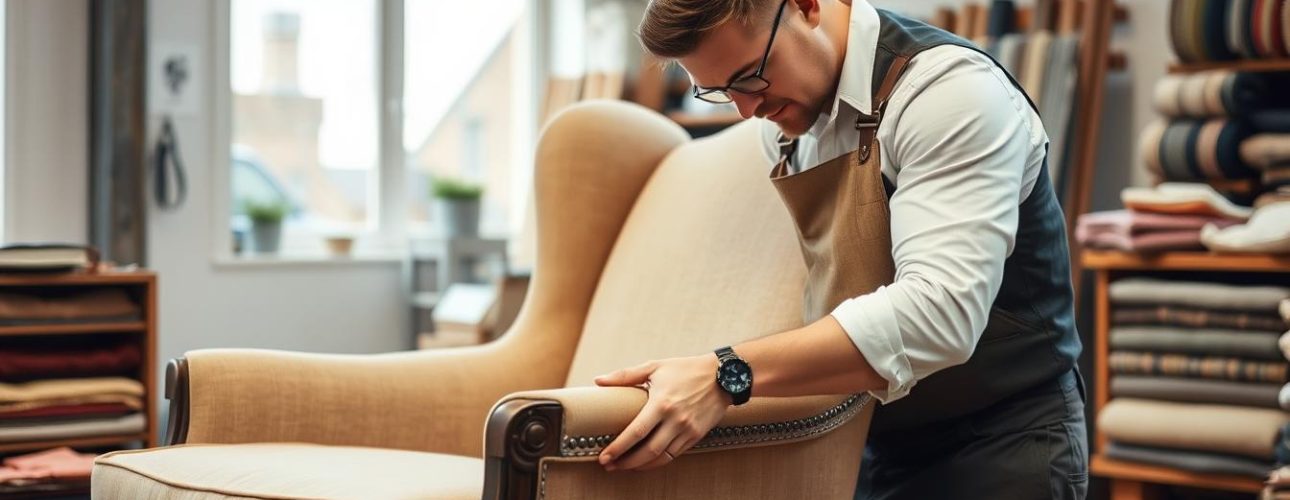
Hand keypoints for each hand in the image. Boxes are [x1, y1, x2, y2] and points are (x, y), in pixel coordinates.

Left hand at [593, 354, 732, 471]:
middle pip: (648, 451)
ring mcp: (688, 430)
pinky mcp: (697, 435)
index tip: (604, 457)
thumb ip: (625, 375)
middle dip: (626, 463)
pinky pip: (675, 454)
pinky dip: (659, 461)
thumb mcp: (655, 367)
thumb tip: (598, 380)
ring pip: (662, 458)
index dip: (618, 448)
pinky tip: (647, 460)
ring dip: (641, 466)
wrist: (724, 376)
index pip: (636, 432)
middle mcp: (676, 419)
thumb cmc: (686, 369)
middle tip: (610, 466)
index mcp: (662, 403)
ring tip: (625, 466)